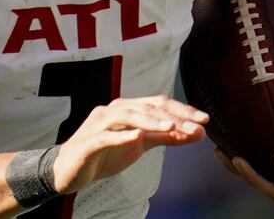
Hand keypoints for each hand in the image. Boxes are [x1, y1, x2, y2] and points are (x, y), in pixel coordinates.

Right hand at [52, 95, 207, 194]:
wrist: (69, 170)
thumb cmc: (104, 154)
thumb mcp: (139, 145)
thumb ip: (165, 137)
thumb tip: (196, 132)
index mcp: (125, 110)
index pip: (156, 104)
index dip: (181, 109)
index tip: (204, 119)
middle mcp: (111, 112)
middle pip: (144, 107)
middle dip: (173, 115)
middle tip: (197, 124)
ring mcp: (98, 125)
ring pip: (126, 116)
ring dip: (150, 121)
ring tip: (171, 128)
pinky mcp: (87, 143)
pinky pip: (106, 137)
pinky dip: (122, 136)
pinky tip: (137, 137)